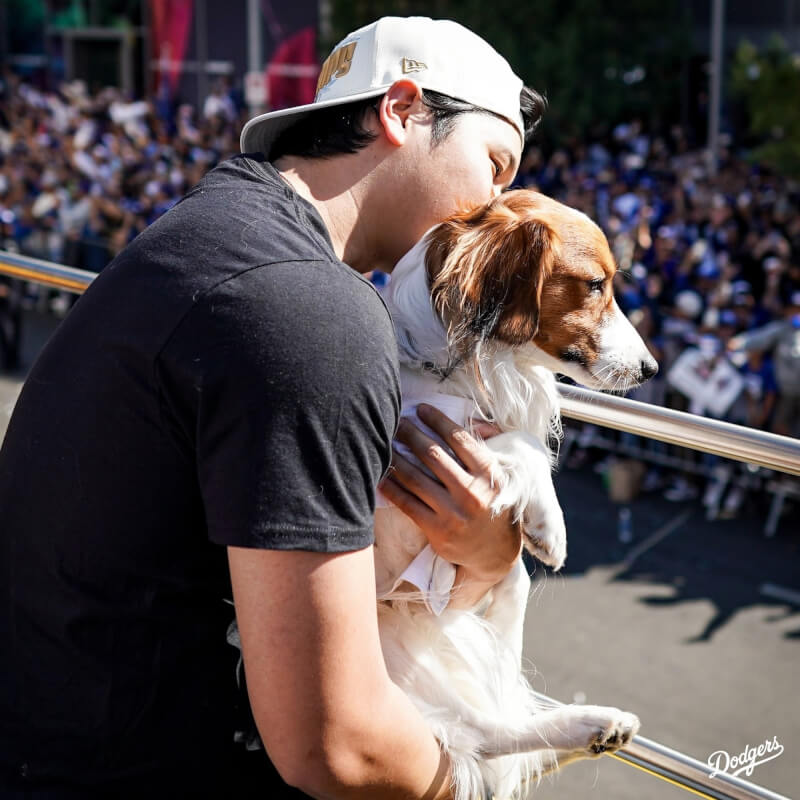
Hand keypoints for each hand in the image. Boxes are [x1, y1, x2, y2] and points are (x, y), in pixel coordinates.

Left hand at [378, 404, 520, 584]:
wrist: (495, 554)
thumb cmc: (494, 506)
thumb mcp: (499, 477)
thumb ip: (486, 449)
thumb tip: (474, 421)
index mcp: (489, 474)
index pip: (459, 438)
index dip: (437, 420)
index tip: (420, 409)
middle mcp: (472, 492)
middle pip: (432, 454)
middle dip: (410, 434)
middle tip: (396, 421)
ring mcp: (453, 513)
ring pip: (415, 477)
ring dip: (395, 457)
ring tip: (384, 443)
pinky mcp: (437, 530)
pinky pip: (407, 503)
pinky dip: (391, 487)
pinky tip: (380, 475)